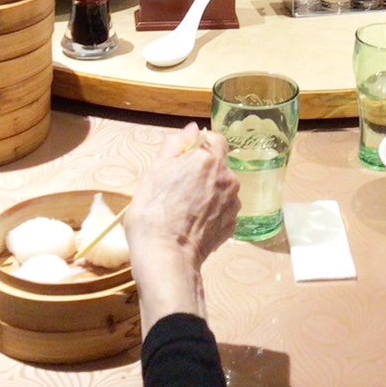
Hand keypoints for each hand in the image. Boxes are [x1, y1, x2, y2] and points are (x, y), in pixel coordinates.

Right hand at [125, 123, 239, 324]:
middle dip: (202, 170)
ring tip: (185, 208)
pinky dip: (212, 211)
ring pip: (222, 187)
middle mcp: (227, 177)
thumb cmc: (153, 214)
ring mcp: (233, 202)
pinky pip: (223, 208)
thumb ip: (175, 145)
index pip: (215, 139)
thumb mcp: (154, 172)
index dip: (199, 147)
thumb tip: (191, 129)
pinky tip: (193, 222)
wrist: (166, 257)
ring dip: (209, 191)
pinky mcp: (232, 224)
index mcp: (208, 159)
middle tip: (178, 187)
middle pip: (219, 164)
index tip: (183, 160)